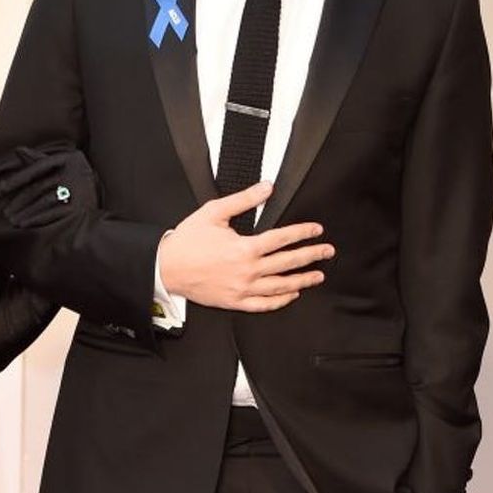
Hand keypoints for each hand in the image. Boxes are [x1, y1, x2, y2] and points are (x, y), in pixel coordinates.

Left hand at [0, 145, 99, 228]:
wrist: (100, 209)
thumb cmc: (77, 187)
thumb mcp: (61, 169)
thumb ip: (39, 160)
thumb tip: (17, 150)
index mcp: (69, 158)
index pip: (36, 168)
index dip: (16, 179)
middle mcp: (75, 171)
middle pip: (39, 186)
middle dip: (19, 201)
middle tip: (5, 212)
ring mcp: (78, 189)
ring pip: (44, 200)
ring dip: (26, 211)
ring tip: (13, 220)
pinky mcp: (80, 206)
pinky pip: (53, 213)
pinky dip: (37, 219)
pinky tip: (25, 224)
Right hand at [158, 182, 333, 311]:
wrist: (166, 267)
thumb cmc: (187, 240)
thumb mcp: (214, 212)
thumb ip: (244, 200)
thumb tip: (267, 188)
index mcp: (245, 248)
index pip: (283, 238)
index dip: (303, 233)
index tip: (316, 230)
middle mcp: (247, 270)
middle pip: (288, 262)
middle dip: (311, 255)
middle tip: (327, 251)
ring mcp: (242, 289)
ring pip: (281, 286)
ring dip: (303, 280)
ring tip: (318, 275)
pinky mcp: (234, 302)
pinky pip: (264, 305)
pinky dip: (281, 300)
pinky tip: (292, 294)